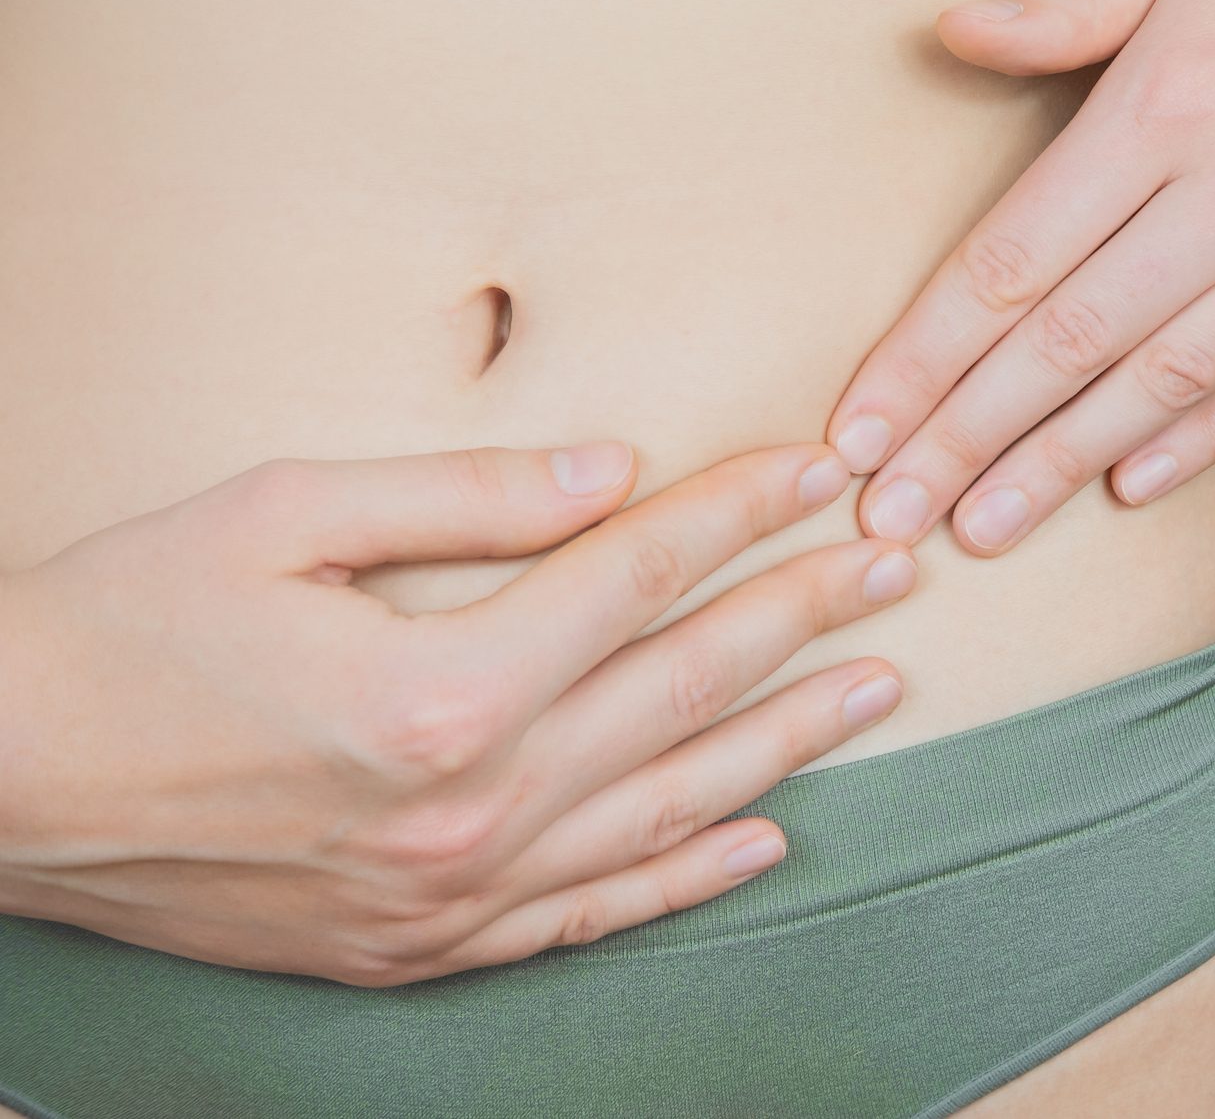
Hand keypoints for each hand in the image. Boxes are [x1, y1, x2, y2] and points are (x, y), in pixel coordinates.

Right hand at [0, 441, 915, 984]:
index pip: (641, 576)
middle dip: (802, 614)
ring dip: (786, 740)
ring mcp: (452, 892)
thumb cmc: (123, 629)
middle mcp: (467, 805)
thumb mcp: (281, 516)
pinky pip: (594, 912)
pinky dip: (689, 874)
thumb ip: (469, 496)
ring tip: (877, 686)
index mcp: (439, 688)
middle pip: (681, 687)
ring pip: (667, 804)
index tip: (823, 468)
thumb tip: (617, 473)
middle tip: (893, 563)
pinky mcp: (424, 946)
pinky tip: (767, 839)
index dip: (743, 512)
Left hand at [827, 0, 1214, 553]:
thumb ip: (1068, 4)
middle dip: (969, 440)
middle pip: (1073, 343)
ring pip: (1169, 380)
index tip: (859, 431)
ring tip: (987, 527)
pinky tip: (1132, 486)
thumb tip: (948, 35)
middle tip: (894, 521)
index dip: (924, 358)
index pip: (1013, 261)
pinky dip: (1202, 438)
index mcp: (1174, 101)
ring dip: (1066, 464)